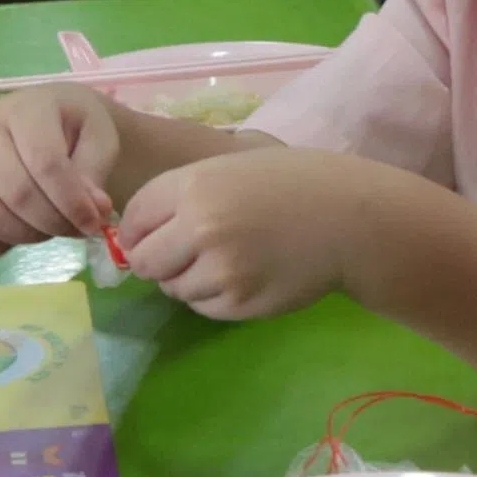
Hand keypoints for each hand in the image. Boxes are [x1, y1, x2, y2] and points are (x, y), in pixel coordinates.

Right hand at [0, 89, 129, 261]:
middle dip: (54, 222)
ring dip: (28, 236)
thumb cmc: (76, 128)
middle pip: (16, 194)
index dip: (72, 201)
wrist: (52, 120)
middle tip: (77, 227)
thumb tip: (91, 211)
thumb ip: (94, 174)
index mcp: (23, 111)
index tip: (94, 221)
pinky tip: (19, 237)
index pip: (44, 163)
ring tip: (52, 226)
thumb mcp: (100, 140)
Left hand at [111, 147, 359, 318]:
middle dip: (156, 260)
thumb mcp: (226, 170)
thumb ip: (177, 198)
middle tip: (185, 253)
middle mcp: (200, 229)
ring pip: (173, 289)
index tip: (154, 233)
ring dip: (187, 279)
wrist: (347, 217)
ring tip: (225, 260)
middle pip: (144, 262)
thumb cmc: (287, 184)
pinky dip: (213, 297)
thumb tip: (128, 240)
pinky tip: (242, 275)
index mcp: (193, 187)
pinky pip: (203, 307)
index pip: (132, 221)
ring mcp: (221, 271)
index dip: (137, 231)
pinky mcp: (241, 303)